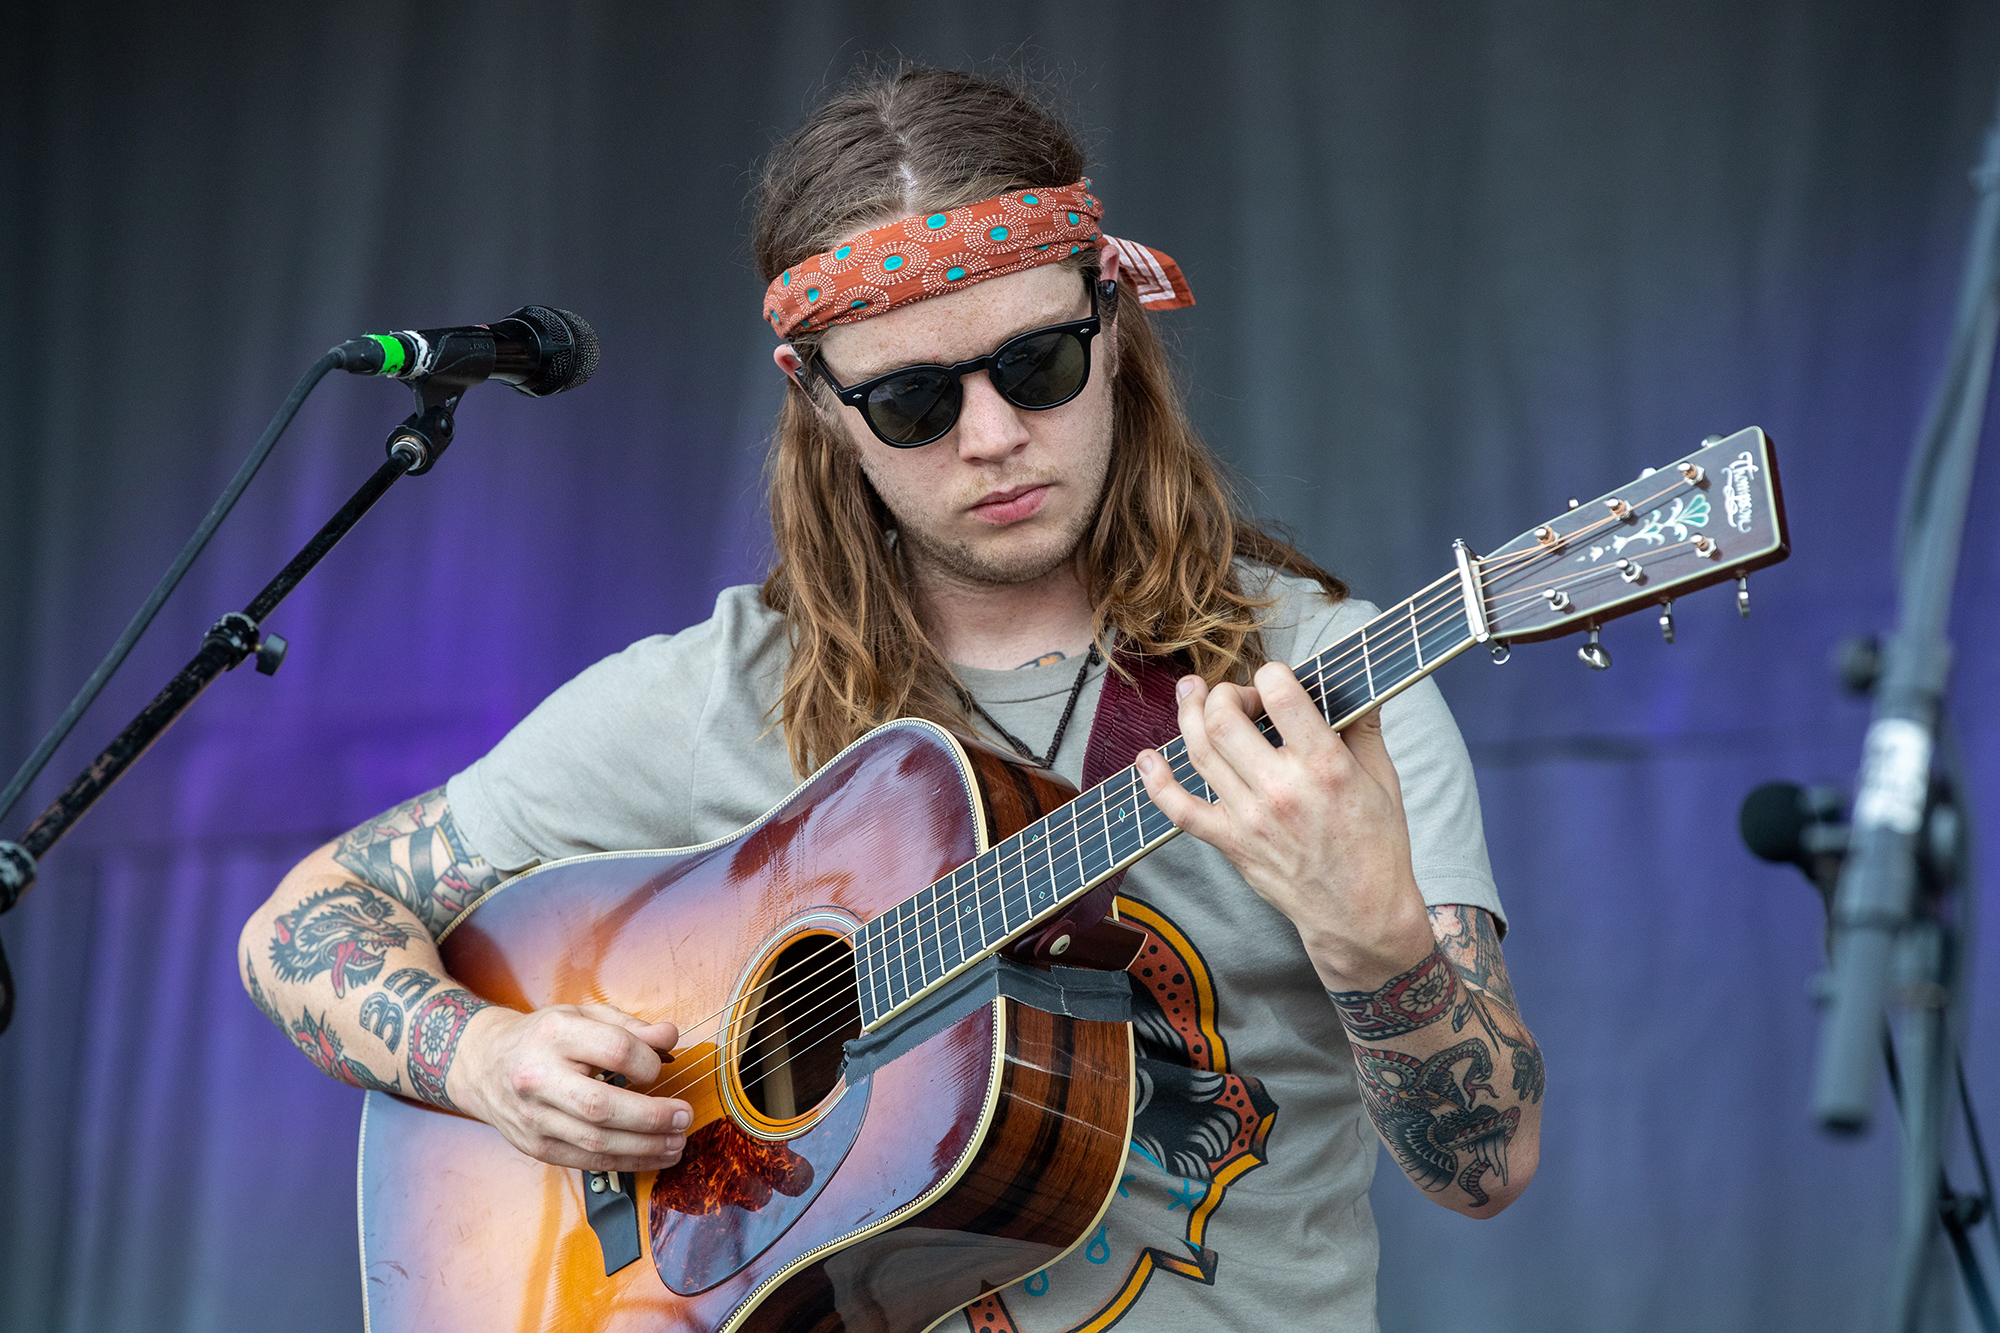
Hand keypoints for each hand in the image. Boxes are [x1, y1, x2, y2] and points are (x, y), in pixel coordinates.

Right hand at [451, 1004, 691, 1171]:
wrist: (483, 1064)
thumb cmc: (542, 1037)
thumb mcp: (582, 1015)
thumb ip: (629, 1026)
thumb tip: (670, 1037)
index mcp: (554, 1035)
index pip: (614, 1050)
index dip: (648, 1062)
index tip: (661, 1067)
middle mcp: (539, 1078)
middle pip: (602, 1106)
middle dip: (652, 1116)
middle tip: (684, 1116)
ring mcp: (534, 1118)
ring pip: (596, 1142)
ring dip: (645, 1147)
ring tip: (676, 1142)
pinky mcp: (535, 1147)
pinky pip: (587, 1162)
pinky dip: (625, 1162)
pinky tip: (651, 1155)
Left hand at [1134, 662, 1433, 990]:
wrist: (1360, 914)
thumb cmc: (1376, 847)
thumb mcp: (1383, 781)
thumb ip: (1363, 729)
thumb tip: (1354, 688)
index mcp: (1325, 766)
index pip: (1281, 696)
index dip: (1270, 674)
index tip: (1274, 680)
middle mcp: (1281, 789)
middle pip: (1225, 720)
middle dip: (1225, 694)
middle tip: (1238, 696)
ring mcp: (1250, 818)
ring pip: (1201, 753)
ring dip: (1189, 716)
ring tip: (1192, 695)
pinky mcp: (1231, 843)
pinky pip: (1181, 810)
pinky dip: (1156, 783)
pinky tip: (1146, 759)